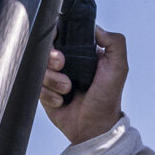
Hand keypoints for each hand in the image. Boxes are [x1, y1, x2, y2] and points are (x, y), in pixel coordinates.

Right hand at [41, 26, 127, 144]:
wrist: (94, 127)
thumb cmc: (107, 98)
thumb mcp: (119, 67)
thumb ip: (115, 42)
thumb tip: (96, 27)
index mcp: (82, 53)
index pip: (63, 35)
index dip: (57, 36)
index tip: (59, 42)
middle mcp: (67, 63)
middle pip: (45, 50)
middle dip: (52, 57)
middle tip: (62, 65)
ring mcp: (54, 77)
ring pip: (39, 68)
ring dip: (53, 80)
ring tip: (67, 90)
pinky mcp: (45, 93)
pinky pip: (36, 86)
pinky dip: (48, 94)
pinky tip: (61, 101)